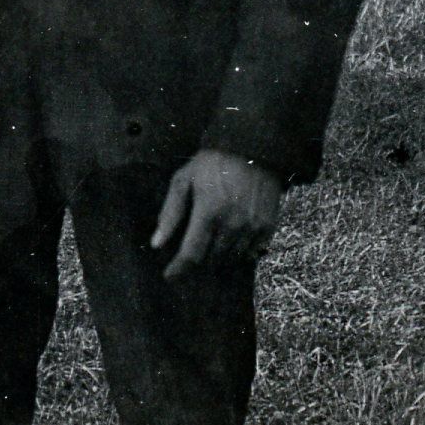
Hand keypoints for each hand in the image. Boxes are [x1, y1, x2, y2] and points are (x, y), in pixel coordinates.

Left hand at [151, 150, 283, 278]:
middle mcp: (233, 224)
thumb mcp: (184, 179)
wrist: (253, 147)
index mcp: (209, 212)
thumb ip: (170, 212)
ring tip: (210, 245)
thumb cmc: (213, 163)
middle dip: (198, 260)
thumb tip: (157, 243)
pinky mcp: (267, 227)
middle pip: (211, 260)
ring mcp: (252, 227)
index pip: (191, 255)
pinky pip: (251, 253)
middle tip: (191, 251)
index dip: (179, 270)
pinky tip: (231, 241)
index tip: (169, 276)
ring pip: (231, 259)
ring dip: (218, 257)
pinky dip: (239, 253)